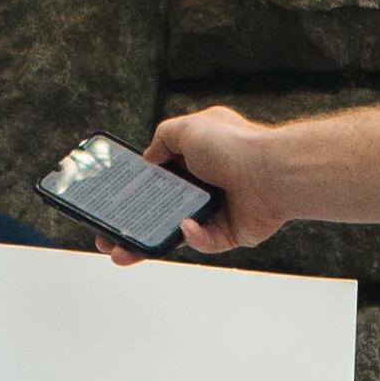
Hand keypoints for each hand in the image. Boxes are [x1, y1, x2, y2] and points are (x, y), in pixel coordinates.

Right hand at [101, 108, 281, 264]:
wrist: (272, 172)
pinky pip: (203, 241)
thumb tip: (148, 158)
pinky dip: (194, 235)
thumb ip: (162, 140)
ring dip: (148, 242)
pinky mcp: (229, 233)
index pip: (155, 179)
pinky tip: (187, 225)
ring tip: (121, 251)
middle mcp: (203, 185)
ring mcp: (216, 211)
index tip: (108, 204)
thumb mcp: (186, 129)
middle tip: (106, 238)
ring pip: (174, 232)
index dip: (131, 192)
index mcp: (193, 159)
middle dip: (130, 225)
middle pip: (159, 210)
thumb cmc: (234, 146)